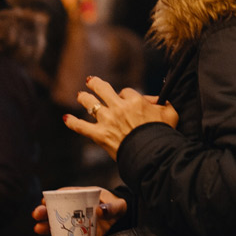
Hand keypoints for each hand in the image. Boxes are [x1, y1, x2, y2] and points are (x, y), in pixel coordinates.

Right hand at [32, 188, 126, 235]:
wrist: (125, 224)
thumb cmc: (120, 209)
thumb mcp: (119, 206)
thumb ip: (112, 208)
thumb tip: (99, 211)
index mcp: (86, 197)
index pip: (67, 194)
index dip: (55, 196)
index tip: (45, 200)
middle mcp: (78, 211)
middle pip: (58, 210)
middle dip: (45, 212)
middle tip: (36, 214)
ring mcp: (78, 226)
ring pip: (59, 226)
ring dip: (47, 227)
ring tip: (38, 228)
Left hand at [64, 76, 178, 159]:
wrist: (152, 154)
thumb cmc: (162, 134)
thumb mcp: (170, 113)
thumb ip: (165, 103)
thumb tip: (157, 100)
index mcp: (135, 100)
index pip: (126, 91)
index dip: (125, 95)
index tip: (126, 101)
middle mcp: (119, 107)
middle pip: (103, 89)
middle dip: (95, 84)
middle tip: (90, 81)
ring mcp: (107, 120)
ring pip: (90, 104)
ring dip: (84, 98)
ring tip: (80, 95)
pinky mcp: (100, 135)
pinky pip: (81, 127)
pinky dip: (72, 123)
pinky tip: (65, 118)